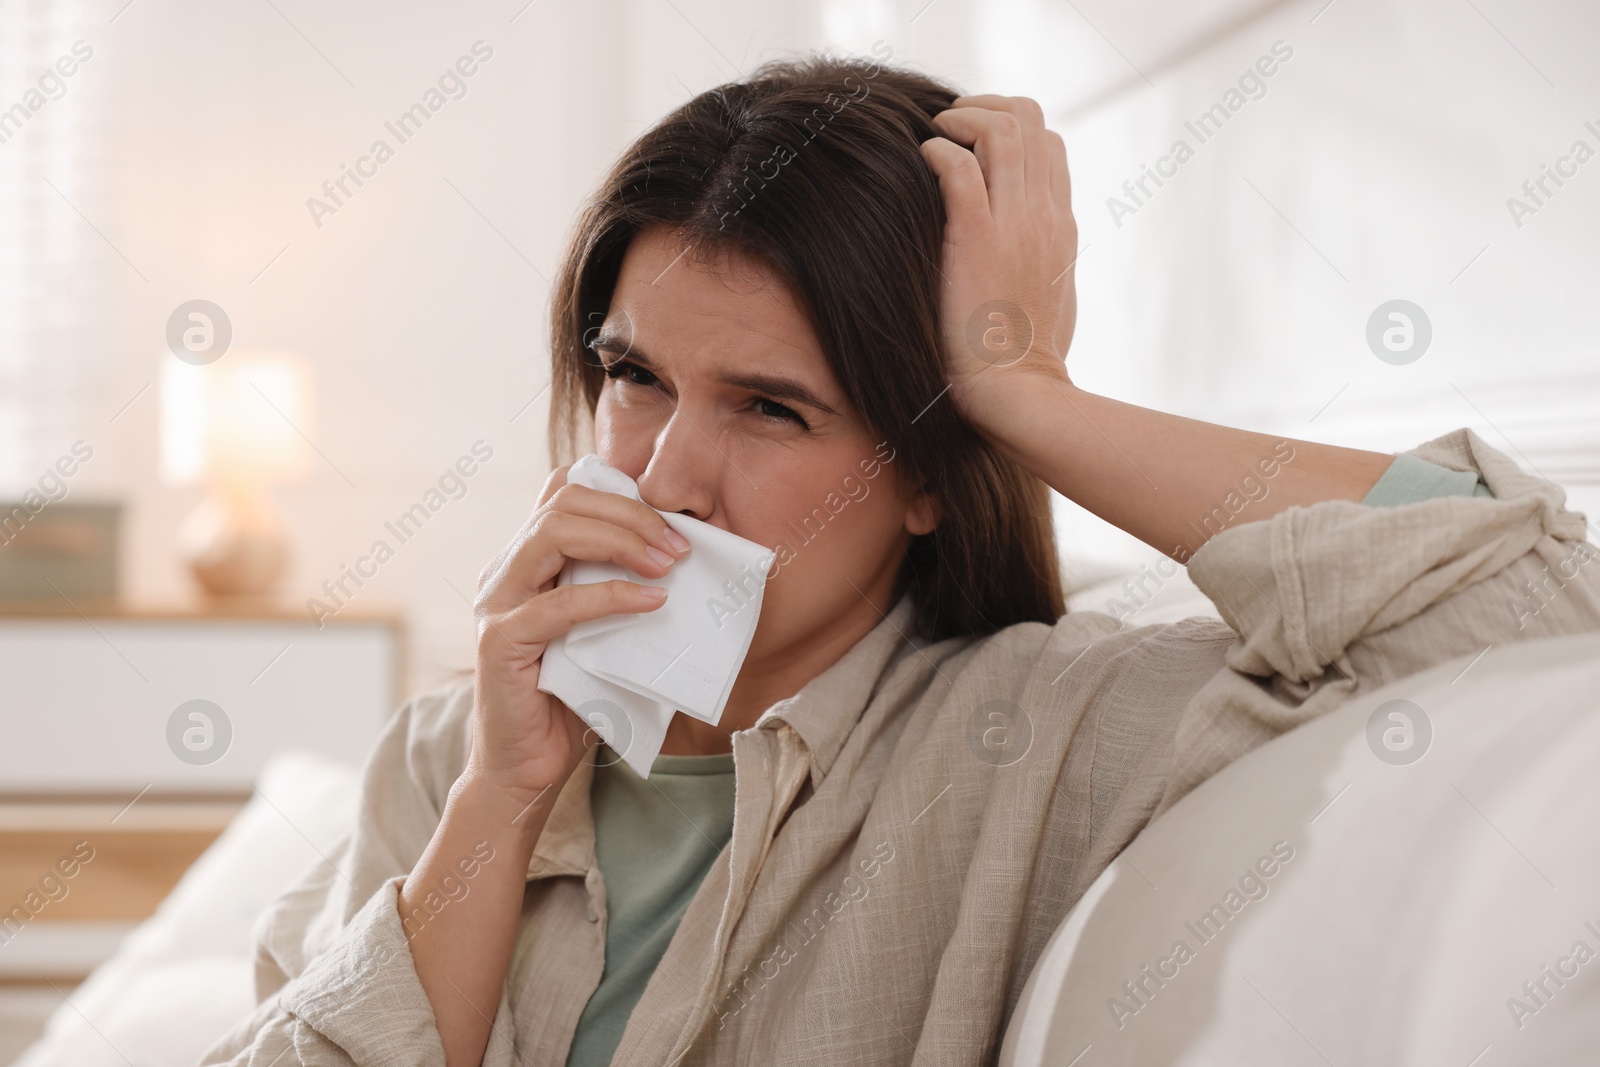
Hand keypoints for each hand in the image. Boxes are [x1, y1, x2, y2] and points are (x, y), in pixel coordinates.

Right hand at [464, 467, 690, 808]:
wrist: (526, 770)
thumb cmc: (570, 701)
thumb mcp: (600, 632)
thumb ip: (617, 589)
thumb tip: (681, 558)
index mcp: (526, 561)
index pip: (563, 489)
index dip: (617, 491)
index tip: (668, 521)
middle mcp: (505, 571)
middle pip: (563, 500)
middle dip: (631, 512)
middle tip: (679, 546)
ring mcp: (498, 603)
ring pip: (554, 532)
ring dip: (622, 539)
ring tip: (668, 564)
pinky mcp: (502, 642)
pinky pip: (559, 604)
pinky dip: (611, 596)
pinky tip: (651, 603)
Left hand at [921, 95, 1077, 432]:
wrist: (1018, 397)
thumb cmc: (1025, 365)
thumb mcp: (1049, 302)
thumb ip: (1042, 268)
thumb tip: (1027, 263)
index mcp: (1061, 228)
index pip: (1050, 145)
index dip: (1010, 129)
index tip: (972, 146)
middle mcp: (1045, 216)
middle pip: (1031, 120)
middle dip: (983, 108)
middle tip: (947, 128)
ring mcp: (1017, 224)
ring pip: (1004, 128)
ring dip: (960, 119)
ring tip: (933, 137)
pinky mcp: (979, 239)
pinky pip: (961, 167)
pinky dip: (937, 151)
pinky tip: (920, 163)